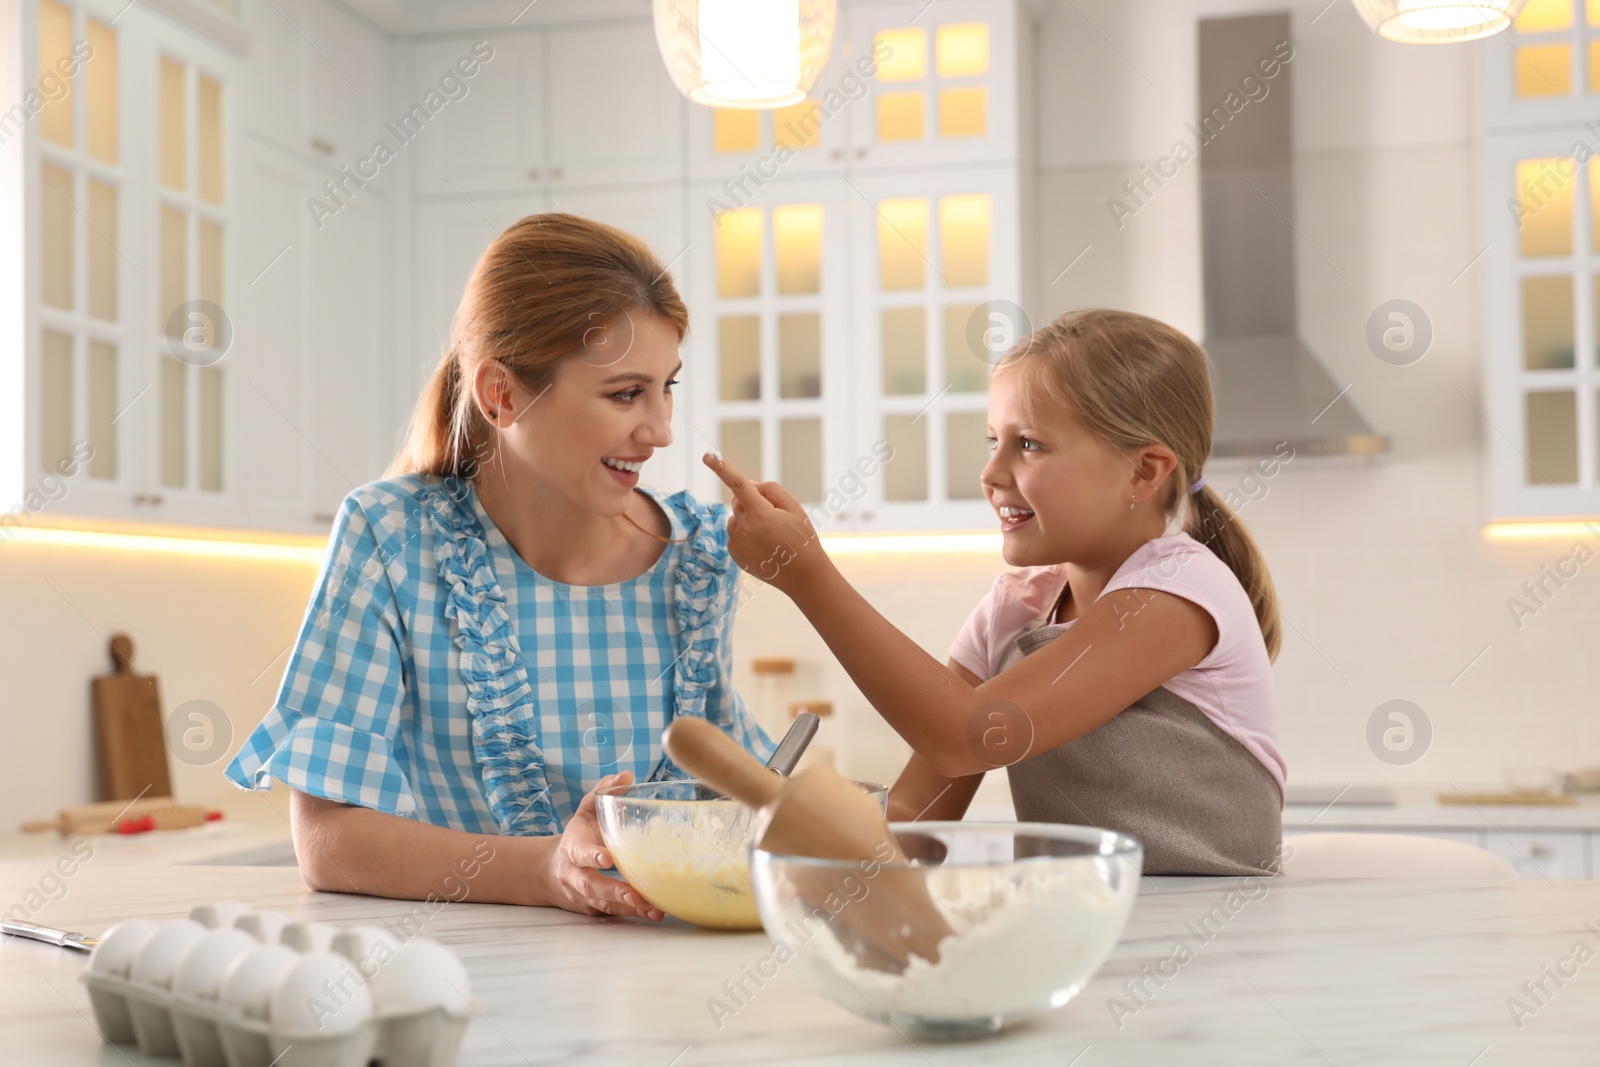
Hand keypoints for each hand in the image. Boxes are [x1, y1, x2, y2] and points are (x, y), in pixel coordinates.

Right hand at [543, 771, 662, 920]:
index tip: (607, 859)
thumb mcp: (585, 811)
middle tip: (636, 896)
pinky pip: (612, 914)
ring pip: (604, 904)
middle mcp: (575, 875)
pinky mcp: (594, 909)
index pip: (579, 852)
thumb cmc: (578, 835)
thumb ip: (603, 793)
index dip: (591, 856)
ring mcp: (584, 896)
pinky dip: (632, 915)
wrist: (551, 871)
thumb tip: (626, 775)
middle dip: (614, 891)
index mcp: (572, 847)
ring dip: (629, 908)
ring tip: (654, 910)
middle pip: (591, 886)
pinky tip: (654, 913)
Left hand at [702, 452, 829, 594]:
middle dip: (753, 502)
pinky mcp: (734, 554)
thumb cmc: (801, 538)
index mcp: (760, 513)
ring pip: (736, 518)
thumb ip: (770, 489)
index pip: (738, 484)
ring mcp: (737, 543)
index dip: (722, 468)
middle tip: (775, 518)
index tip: (708, 456)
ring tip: (771, 536)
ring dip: (748, 520)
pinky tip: (763, 546)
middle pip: (739, 501)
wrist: (803, 575)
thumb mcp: (794, 507)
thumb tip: (749, 485)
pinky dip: (746, 535)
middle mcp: (744, 528)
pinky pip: (735, 534)